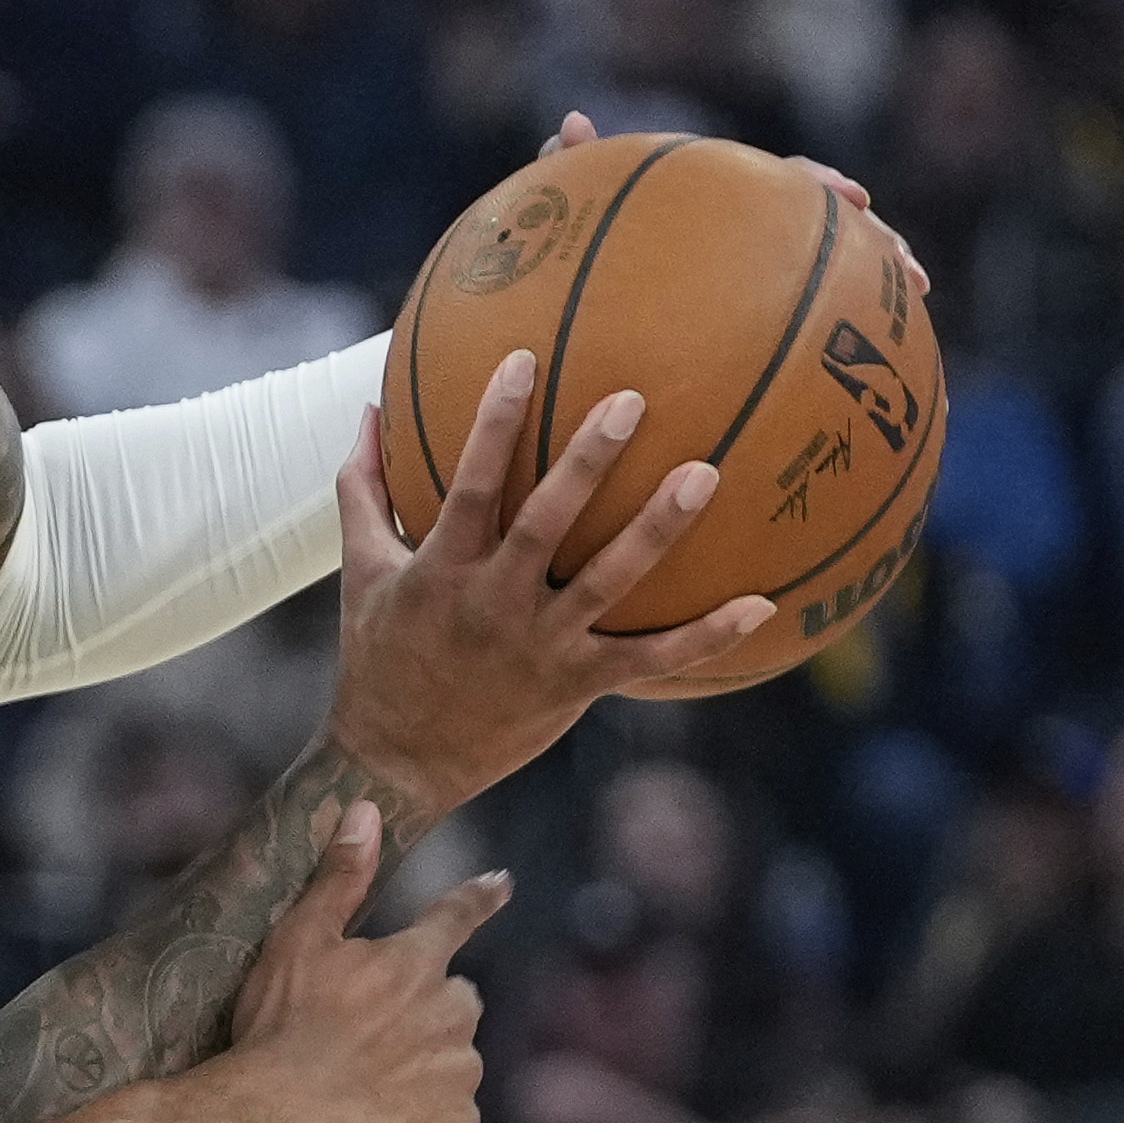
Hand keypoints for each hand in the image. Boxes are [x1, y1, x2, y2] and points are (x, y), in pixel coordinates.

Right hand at [213, 821, 501, 1122]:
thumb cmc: (277, 1029)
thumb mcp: (295, 943)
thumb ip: (339, 879)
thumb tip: (366, 810)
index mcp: (416, 963)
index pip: (457, 916)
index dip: (478, 897)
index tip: (500, 883)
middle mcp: (452, 1014)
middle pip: (456, 1003)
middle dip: (424, 1013)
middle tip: (366, 1038)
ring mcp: (458, 1076)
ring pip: (452, 1066)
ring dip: (421, 1071)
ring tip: (360, 1089)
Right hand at [323, 346, 782, 815]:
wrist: (396, 762)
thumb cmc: (380, 656)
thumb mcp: (362, 572)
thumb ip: (365, 490)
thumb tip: (368, 409)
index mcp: (442, 570)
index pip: (470, 486)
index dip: (494, 425)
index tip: (522, 359)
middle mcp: (493, 604)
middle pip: (546, 524)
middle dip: (587, 462)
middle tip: (631, 401)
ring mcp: (539, 646)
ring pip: (607, 583)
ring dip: (657, 530)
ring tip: (704, 475)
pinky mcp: (575, 684)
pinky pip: (650, 658)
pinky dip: (707, 636)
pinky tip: (761, 603)